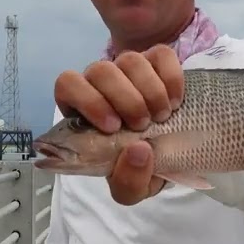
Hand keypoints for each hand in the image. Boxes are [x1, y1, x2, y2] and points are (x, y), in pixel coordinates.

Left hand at [53, 45, 184, 205]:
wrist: (175, 157)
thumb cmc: (142, 168)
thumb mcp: (133, 188)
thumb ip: (128, 181)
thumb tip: (139, 149)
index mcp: (83, 111)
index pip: (67, 84)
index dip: (88, 101)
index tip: (113, 127)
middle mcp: (101, 83)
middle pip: (101, 70)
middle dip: (125, 99)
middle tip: (142, 125)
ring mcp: (129, 68)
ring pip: (130, 60)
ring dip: (150, 91)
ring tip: (162, 117)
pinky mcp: (158, 61)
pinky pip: (161, 54)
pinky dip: (171, 78)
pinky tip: (175, 102)